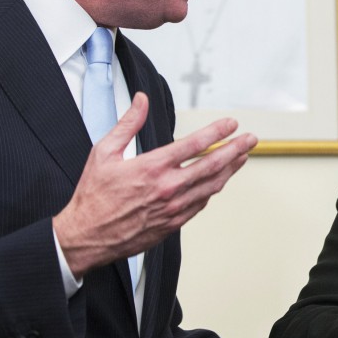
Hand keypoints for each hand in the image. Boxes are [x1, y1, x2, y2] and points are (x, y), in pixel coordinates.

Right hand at [53, 92, 256, 277]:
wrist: (86, 236)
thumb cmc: (93, 196)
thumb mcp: (104, 151)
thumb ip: (128, 123)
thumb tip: (141, 100)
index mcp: (152, 167)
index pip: (195, 144)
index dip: (217, 131)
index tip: (231, 124)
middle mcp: (168, 188)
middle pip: (212, 165)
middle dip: (236, 150)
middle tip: (250, 140)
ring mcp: (173, 208)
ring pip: (211, 186)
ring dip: (230, 170)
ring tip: (242, 157)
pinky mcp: (173, 224)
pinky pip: (200, 204)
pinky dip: (212, 190)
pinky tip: (217, 181)